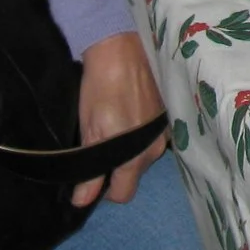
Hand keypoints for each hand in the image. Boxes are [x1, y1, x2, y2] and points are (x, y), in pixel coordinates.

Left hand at [73, 31, 166, 206]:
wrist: (121, 46)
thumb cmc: (102, 88)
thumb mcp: (91, 130)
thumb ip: (91, 171)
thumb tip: (82, 203)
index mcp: (136, 158)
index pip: (123, 194)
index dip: (104, 190)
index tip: (92, 175)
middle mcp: (156, 149)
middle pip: (134, 174)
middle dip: (117, 167)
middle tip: (98, 144)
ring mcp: (165, 131)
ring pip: (143, 154)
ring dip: (129, 149)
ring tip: (112, 127)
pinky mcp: (167, 114)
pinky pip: (151, 136)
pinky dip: (139, 132)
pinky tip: (128, 112)